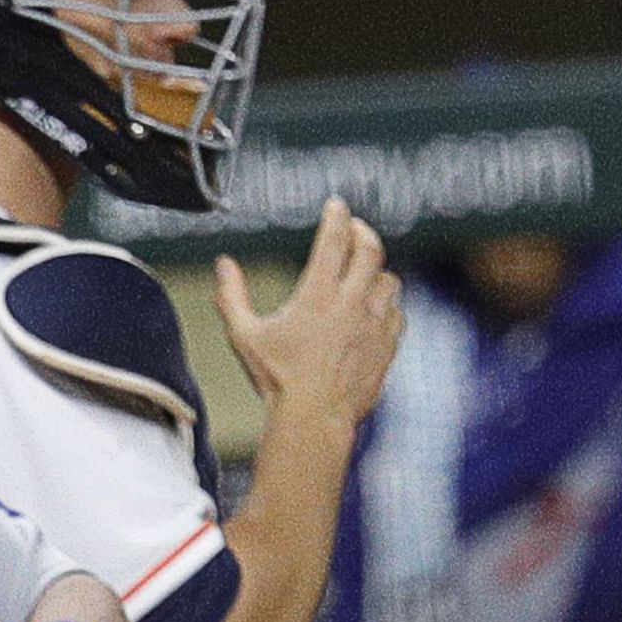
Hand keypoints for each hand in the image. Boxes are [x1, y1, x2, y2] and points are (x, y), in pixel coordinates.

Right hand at [215, 197, 404, 428]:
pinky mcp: (387, 344)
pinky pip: (397, 312)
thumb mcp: (244, 335)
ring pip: (389, 280)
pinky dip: (387, 302)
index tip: (336, 204)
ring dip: (377, 269)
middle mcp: (351, 304)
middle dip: (363, 232)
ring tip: (365, 269)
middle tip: (355, 227)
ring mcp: (374, 324)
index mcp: (317, 296)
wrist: (316, 417)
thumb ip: (232, 296)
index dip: (336, 216)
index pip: (333, 241)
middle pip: (371, 251)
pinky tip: (376, 306)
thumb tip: (224, 265)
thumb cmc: (277, 378)